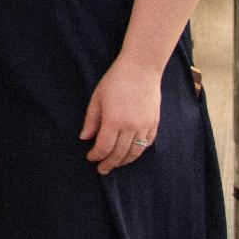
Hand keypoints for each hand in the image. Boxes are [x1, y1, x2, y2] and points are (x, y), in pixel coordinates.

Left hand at [80, 55, 161, 173]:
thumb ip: (91, 120)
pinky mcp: (154, 124)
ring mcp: (144, 127)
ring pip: (134, 153)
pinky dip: (138, 152)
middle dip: (109, 163)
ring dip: (123, 161)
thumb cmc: (115, 80)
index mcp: (113, 121)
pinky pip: (147, 144)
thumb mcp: (97, 98)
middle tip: (102, 169)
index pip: (104, 147)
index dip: (96, 155)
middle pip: (119, 154)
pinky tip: (131, 154)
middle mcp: (130, 127)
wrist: (141, 69)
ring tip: (115, 164)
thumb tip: (84, 138)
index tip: (90, 158)